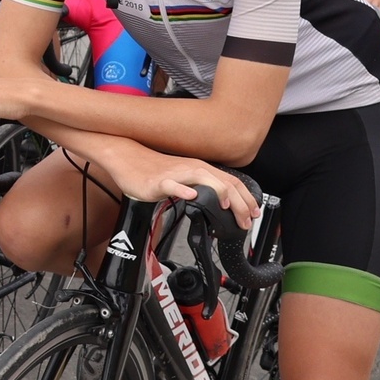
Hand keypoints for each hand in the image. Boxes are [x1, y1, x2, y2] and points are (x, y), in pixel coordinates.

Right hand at [85, 139, 259, 231]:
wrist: (126, 158)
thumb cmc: (152, 170)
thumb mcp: (182, 179)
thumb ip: (199, 189)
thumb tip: (216, 205)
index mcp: (199, 169)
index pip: (231, 183)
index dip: (246, 199)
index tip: (253, 214)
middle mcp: (191, 169)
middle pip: (223, 183)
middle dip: (240, 204)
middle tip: (246, 221)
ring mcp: (175, 174)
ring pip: (204, 179)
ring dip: (220, 195)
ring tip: (228, 210)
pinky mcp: (158, 181)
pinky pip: (173, 184)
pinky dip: (184, 189)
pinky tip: (191, 195)